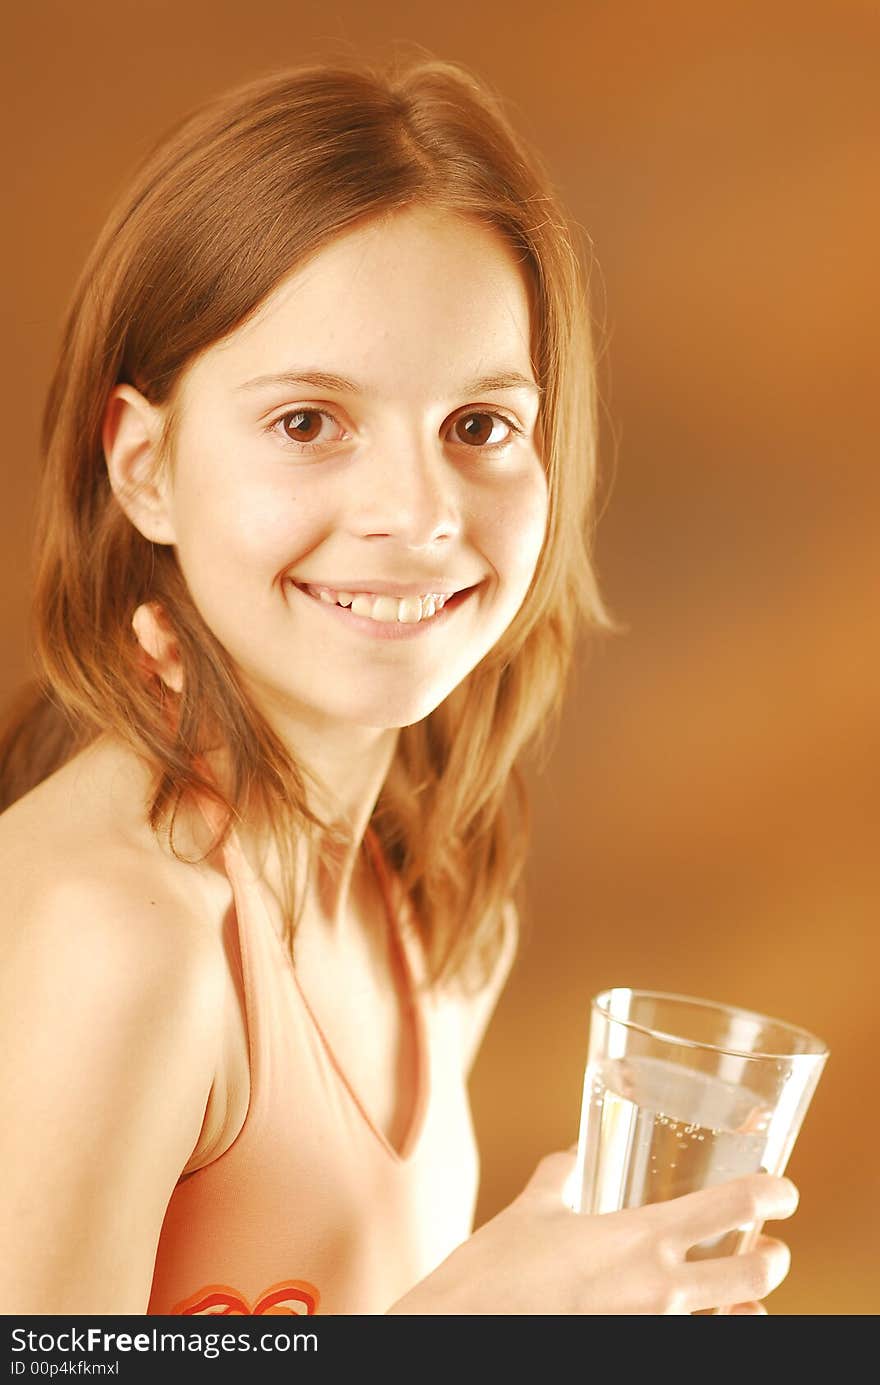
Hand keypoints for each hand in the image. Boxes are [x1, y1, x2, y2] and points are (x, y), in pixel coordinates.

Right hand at [389, 1149, 796, 1314]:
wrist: (461, 1334)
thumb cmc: (492, 1275)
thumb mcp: (530, 1213)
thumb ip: (559, 1176)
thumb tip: (574, 1150)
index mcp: (638, 1237)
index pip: (731, 1205)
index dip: (772, 1193)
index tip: (782, 1191)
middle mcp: (658, 1289)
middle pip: (755, 1273)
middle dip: (772, 1259)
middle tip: (768, 1248)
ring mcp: (653, 1333)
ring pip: (735, 1324)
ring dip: (743, 1308)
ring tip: (735, 1299)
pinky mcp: (638, 1357)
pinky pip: (695, 1347)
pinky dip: (704, 1332)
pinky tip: (691, 1322)